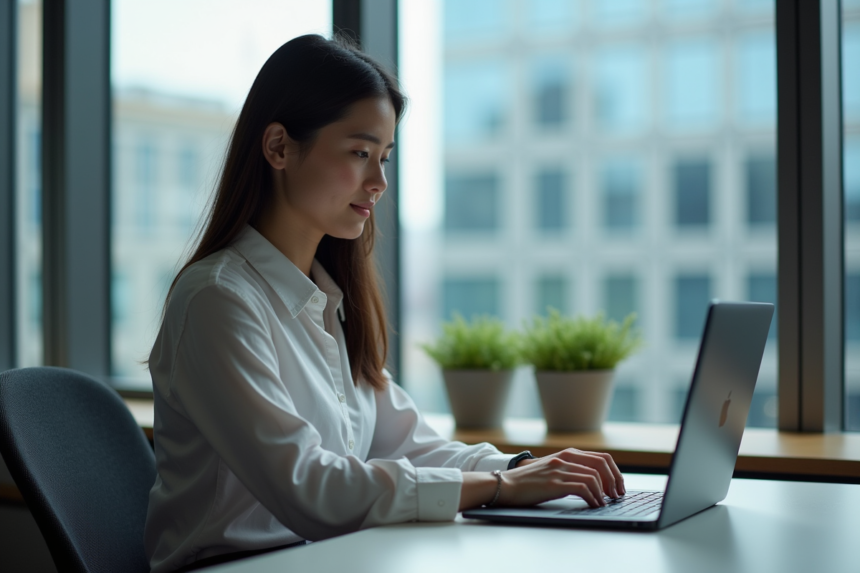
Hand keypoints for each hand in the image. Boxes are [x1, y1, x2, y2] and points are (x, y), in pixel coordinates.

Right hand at [460, 449, 624, 510]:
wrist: (505, 485)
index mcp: (566, 454)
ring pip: (594, 477)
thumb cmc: (528, 481)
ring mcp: (559, 470)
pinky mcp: (554, 483)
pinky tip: (594, 505)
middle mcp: (565, 458)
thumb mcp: (551, 469)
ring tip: (605, 503)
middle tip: (617, 495)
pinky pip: (582, 488)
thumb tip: (594, 481)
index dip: (615, 472)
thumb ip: (570, 470)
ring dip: (604, 492)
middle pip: (602, 464)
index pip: (601, 457)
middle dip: (615, 481)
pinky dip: (593, 498)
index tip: (618, 486)